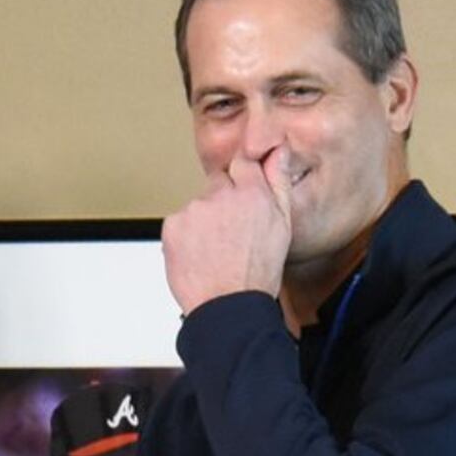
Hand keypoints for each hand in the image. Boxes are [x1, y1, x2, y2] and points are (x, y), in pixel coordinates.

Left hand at [163, 149, 293, 315]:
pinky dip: (186, 235)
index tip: (242, 194)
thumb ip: (278, 181)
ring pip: (198, 206)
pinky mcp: (172, 226)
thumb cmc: (257, 272)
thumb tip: (277, 151)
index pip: (242, 162)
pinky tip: (200, 253)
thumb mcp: (283, 224)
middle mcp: (221, 196)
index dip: (242, 179)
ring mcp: (194, 210)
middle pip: (218, 183)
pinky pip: (179, 223)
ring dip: (204, 220)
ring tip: (216, 248)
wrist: (227, 304)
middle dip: (223, 200)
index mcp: (252, 192)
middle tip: (230, 231)